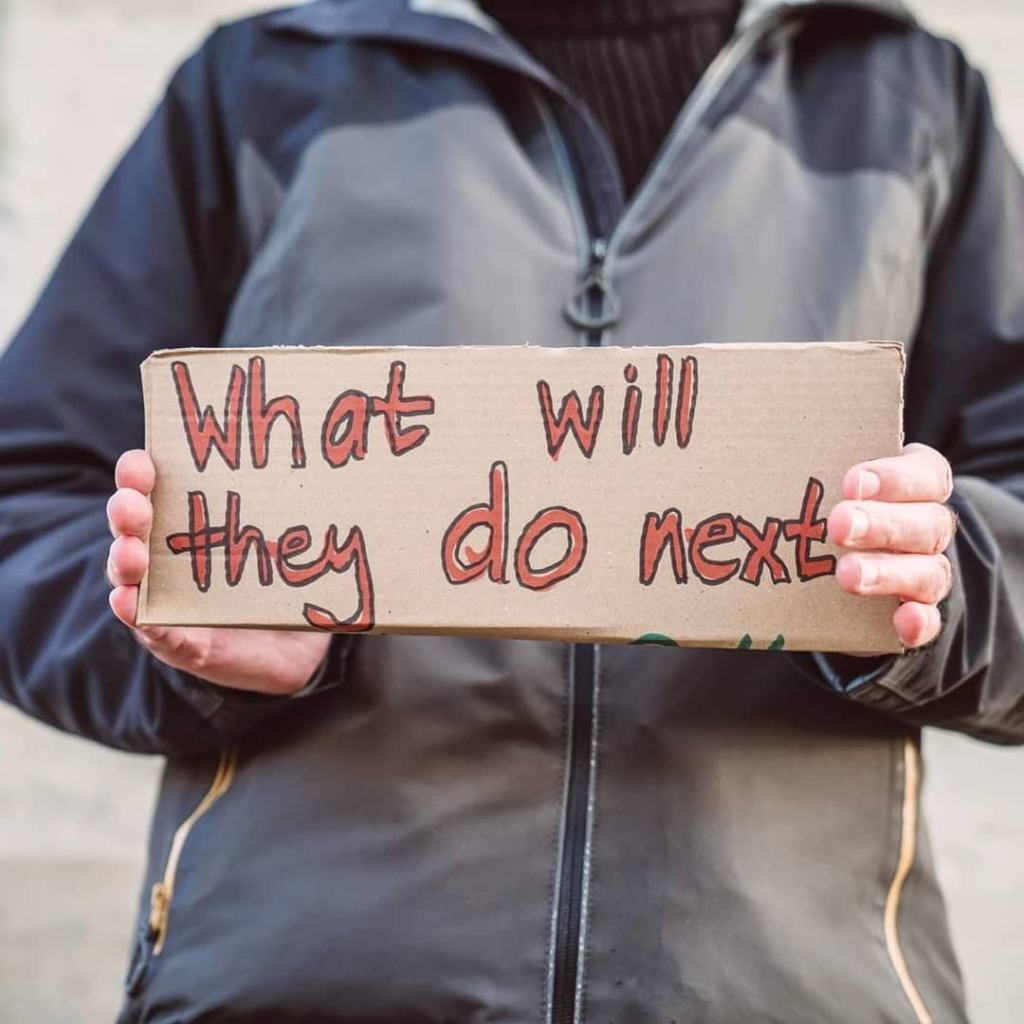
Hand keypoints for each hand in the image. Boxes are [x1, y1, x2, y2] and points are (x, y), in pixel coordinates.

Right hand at [106, 450, 330, 695]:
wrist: (292, 650)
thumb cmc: (277, 582)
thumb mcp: (283, 540)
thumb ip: (292, 508)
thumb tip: (341, 459)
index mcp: (185, 526)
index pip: (151, 492)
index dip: (138, 474)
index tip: (142, 459)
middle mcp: (165, 560)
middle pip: (132, 529)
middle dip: (127, 512)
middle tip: (134, 503)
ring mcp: (165, 601)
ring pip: (129, 577)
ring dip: (123, 561)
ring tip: (130, 552)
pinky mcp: (178, 641)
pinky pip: (151, 629)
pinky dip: (135, 614)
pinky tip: (127, 601)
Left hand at [828, 443, 955, 648]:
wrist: (851, 565)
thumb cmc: (835, 506)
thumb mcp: (829, 483)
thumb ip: (813, 473)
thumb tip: (753, 451)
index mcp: (917, 485)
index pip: (925, 475)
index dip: (893, 478)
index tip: (851, 482)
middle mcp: (929, 527)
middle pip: (925, 523)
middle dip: (880, 524)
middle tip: (838, 525)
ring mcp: (927, 570)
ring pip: (927, 571)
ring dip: (887, 572)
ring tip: (846, 575)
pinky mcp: (917, 611)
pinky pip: (930, 620)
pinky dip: (918, 621)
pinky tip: (903, 620)